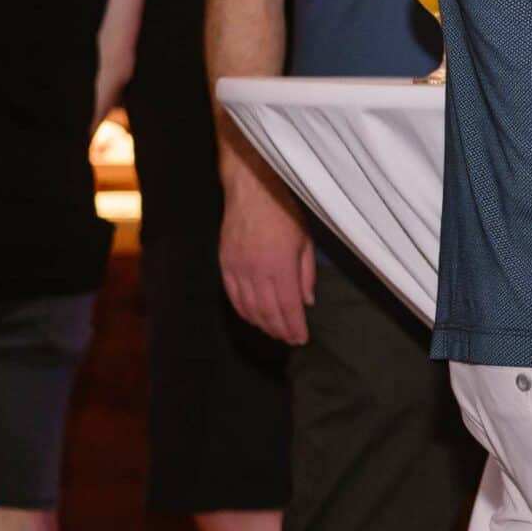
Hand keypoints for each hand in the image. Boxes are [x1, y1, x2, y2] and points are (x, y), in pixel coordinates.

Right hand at [220, 169, 315, 344]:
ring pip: (247, 307)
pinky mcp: (224, 263)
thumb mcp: (306, 241)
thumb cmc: (285, 212)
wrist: (253, 190)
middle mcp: (256, 271)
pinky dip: (242, 310)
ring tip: (274, 332)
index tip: (301, 339)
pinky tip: (251, 317)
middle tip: (290, 340)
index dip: (294, 327)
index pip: (288, 307)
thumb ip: (306, 274)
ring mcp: (237, 268)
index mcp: (280, 266)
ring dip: (261, 324)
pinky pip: (231, 295)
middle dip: (279, 329)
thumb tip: (307, 302)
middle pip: (267, 311)